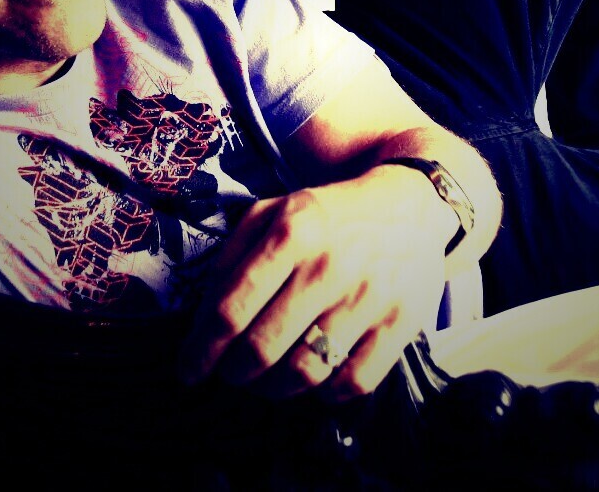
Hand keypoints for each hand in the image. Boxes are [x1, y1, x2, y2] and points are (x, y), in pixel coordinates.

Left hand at [178, 165, 456, 400]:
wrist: (409, 205)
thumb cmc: (328, 216)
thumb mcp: (274, 212)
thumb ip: (232, 258)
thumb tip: (202, 322)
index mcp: (292, 231)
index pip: (230, 311)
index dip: (201, 351)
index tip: (188, 370)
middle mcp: (330, 265)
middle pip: (261, 350)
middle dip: (235, 372)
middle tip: (232, 370)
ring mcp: (370, 297)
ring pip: (304, 374)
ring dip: (274, 388)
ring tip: (267, 377)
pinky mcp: (401, 324)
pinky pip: (352, 384)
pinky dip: (324, 393)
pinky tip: (315, 375)